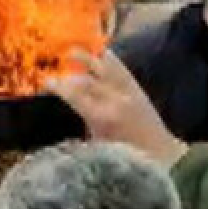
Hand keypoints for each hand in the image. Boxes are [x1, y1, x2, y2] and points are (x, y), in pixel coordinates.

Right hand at [49, 48, 188, 166]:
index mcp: (102, 117)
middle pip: (86, 80)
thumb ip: (85, 129)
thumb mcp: (99, 148)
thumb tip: (67, 119)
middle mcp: (114, 99)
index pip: (75, 95)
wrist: (161, 155)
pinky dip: (111, 60)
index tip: (46, 82)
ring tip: (72, 51)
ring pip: (105, 68)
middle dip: (68, 74)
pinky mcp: (138, 89)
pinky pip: (122, 69)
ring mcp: (128, 92)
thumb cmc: (126, 157)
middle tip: (53, 70)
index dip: (58, 86)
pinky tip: (102, 52)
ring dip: (88, 58)